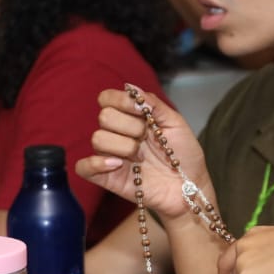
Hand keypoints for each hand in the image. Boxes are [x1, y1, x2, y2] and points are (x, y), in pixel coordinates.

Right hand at [75, 86, 212, 223]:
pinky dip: (96, 163)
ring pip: (98, 139)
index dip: (121, 100)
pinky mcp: (106, 178)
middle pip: (104, 117)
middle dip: (130, 126)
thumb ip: (153, 104)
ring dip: (124, 146)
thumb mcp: (175, 123)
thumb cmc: (184, 155)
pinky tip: (118, 164)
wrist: (189, 186)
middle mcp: (117, 134)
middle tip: (147, 138)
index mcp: (131, 117)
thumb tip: (130, 87)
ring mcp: (110, 155)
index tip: (142, 111)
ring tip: (141, 157)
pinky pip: (83, 167)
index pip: (107, 98)